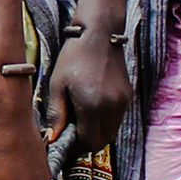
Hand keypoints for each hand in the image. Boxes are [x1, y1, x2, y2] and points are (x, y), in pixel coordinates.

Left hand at [44, 34, 131, 154]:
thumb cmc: (74, 56)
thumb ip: (56, 114)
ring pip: (111, 131)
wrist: (99, 33)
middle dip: (88, 141)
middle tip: (73, 129)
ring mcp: (123, 101)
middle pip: (103, 141)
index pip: (89, 142)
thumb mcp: (58, 84)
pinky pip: (117, 118)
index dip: (77, 146)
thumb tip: (52, 138)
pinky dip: (105, 119)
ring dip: (97, 131)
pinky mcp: (128, 95)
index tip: (66, 139)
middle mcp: (112, 107)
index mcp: (93, 105)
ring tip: (82, 114)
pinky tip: (93, 104)